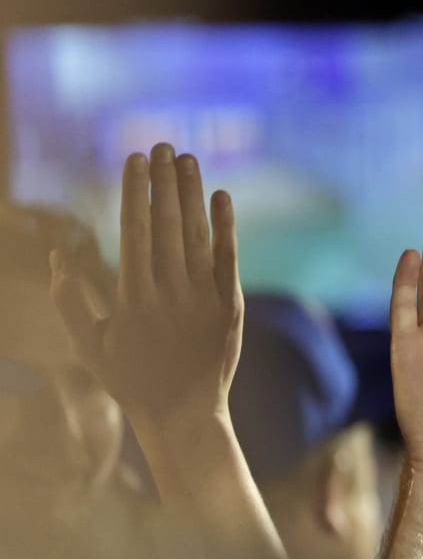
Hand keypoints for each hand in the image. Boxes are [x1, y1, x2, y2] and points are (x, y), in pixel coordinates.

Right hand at [50, 144, 241, 435]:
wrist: (184, 414)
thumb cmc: (129, 379)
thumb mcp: (88, 344)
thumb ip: (70, 299)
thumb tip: (57, 256)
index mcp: (132, 297)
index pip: (135, 230)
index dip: (135, 191)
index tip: (134, 159)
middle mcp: (169, 293)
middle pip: (166, 224)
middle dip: (163, 181)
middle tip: (162, 145)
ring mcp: (203, 298)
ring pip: (197, 234)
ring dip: (192, 193)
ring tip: (188, 159)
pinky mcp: (230, 306)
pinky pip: (228, 258)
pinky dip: (226, 226)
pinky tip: (222, 196)